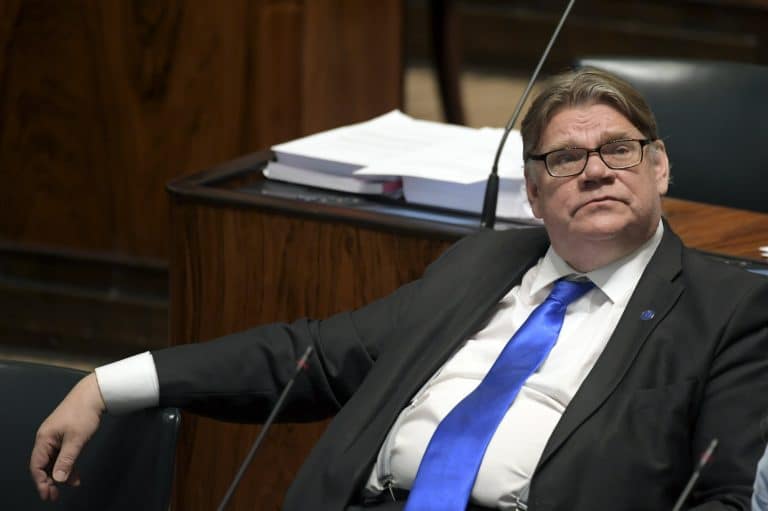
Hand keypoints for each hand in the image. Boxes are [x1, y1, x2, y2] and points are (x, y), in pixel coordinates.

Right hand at [29, 372, 105, 500]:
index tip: (49, 494)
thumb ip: (67, 460)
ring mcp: (55, 436)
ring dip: (62, 473)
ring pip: (54, 460)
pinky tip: (76, 473)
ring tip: (73, 484)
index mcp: (44, 438)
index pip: (37, 466)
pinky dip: (68, 464)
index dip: (41, 482)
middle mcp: (46, 438)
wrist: (94, 394)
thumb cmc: (84, 413)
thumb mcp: (77, 439)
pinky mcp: (65, 435)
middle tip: (56, 496)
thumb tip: (58, 478)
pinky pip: (62, 454)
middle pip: (44, 465)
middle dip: (50, 481)